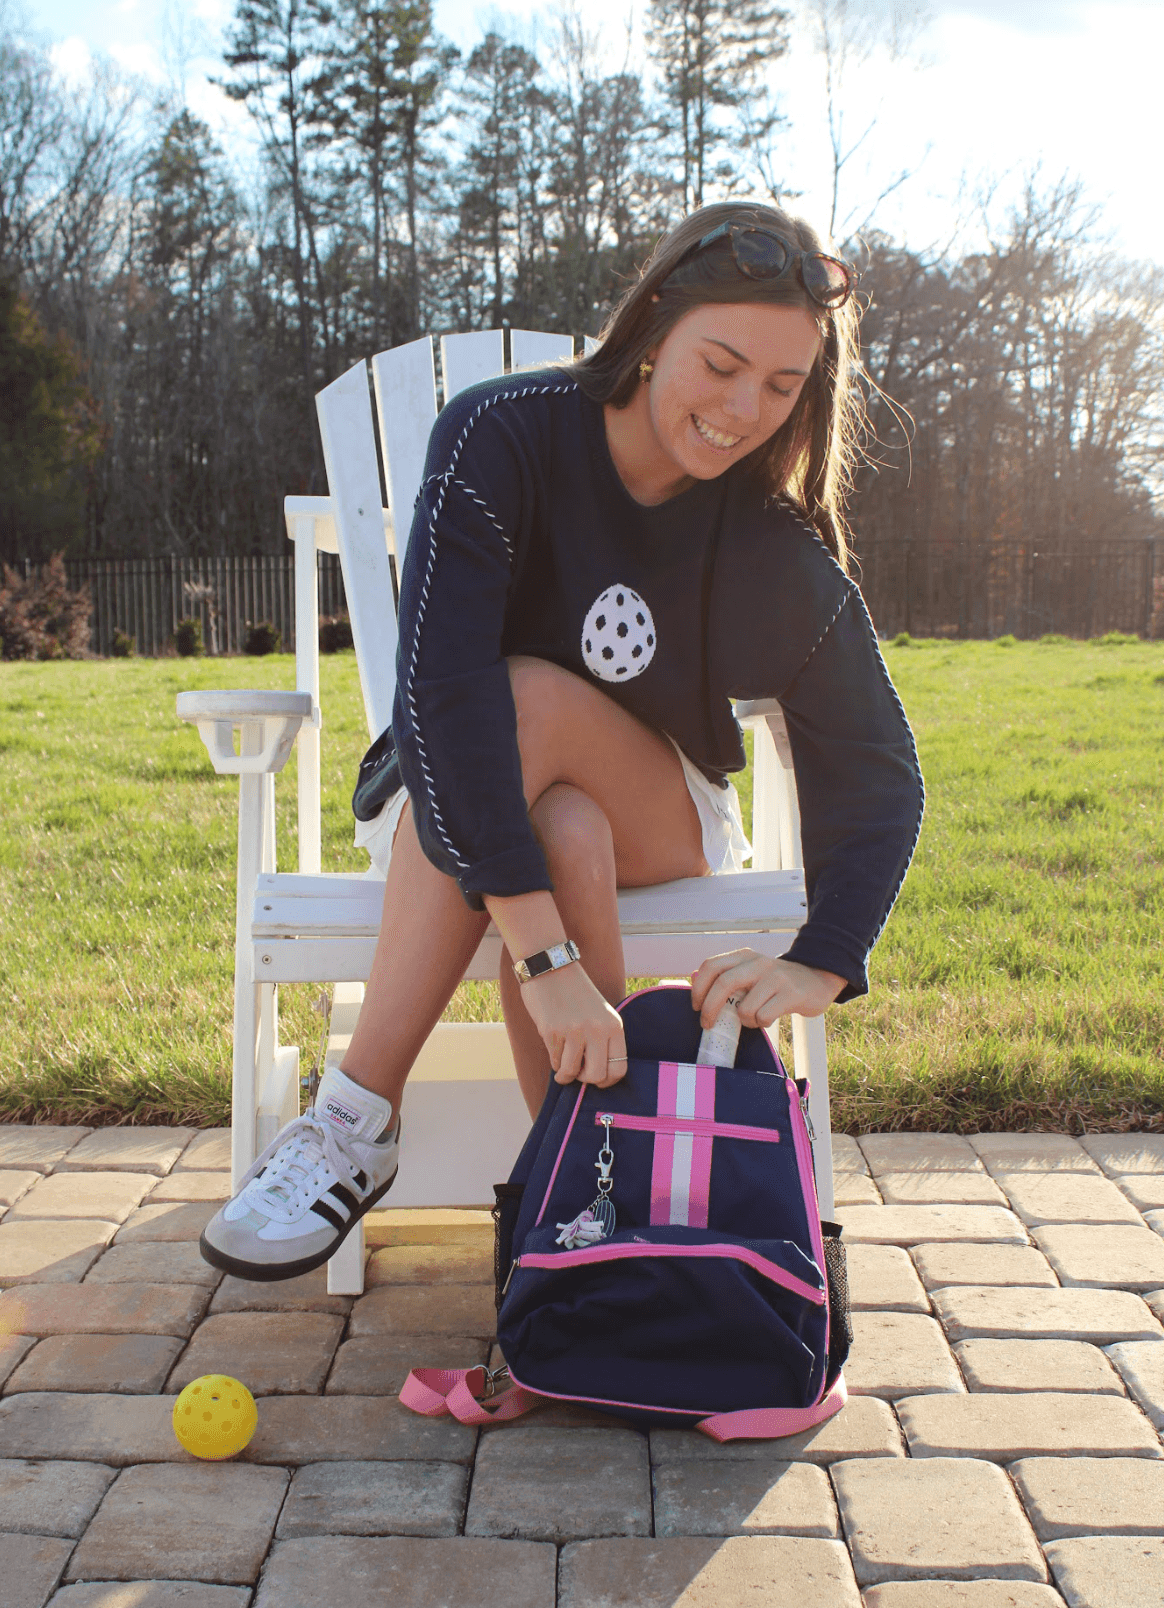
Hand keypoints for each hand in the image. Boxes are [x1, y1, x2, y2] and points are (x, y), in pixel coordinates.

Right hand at [519, 961, 627, 1088]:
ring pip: (572, 1072)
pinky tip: (554, 1050)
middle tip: (578, 1074)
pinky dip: (554, 1061)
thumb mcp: (601, 1013)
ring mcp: (574, 1031)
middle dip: (585, 1080)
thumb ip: (604, 1039)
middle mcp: (597, 1029)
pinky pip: (555, 1061)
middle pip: (596, 1076)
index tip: (597, 1078)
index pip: (620, 1068)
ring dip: (565, 1074)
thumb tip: (598, 1075)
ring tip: (562, 1069)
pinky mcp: (552, 1032)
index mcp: (614, 1025)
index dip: (607, 1081)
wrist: (551, 967)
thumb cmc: (576, 993)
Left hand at [690, 949, 845, 1030]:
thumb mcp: (749, 973)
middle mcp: (758, 962)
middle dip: (710, 1008)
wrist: (816, 979)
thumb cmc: (776, 982)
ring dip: (744, 1020)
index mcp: (744, 956)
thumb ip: (723, 975)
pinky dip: (762, 1023)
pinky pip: (764, 1016)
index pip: (711, 966)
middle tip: (708, 1024)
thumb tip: (693, 977)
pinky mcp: (791, 994)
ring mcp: (776, 977)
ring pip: (745, 1007)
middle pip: (723, 984)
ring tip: (753, 1018)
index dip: (699, 988)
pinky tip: (768, 1018)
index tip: (696, 1006)